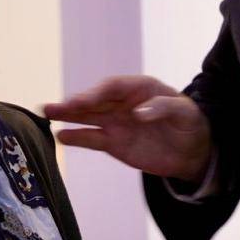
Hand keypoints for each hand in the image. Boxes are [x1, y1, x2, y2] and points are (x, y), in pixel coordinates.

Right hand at [43, 75, 212, 181]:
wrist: (192, 152)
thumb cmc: (190, 124)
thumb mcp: (185, 113)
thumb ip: (163, 108)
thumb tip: (139, 112)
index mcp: (140, 88)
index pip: (113, 86)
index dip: (97, 92)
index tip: (84, 100)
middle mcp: (122, 103)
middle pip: (95, 100)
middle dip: (75, 103)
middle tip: (54, 106)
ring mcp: (116, 122)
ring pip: (88, 116)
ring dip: (68, 115)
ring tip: (47, 113)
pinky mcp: (114, 143)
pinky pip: (92, 139)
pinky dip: (77, 137)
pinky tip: (61, 135)